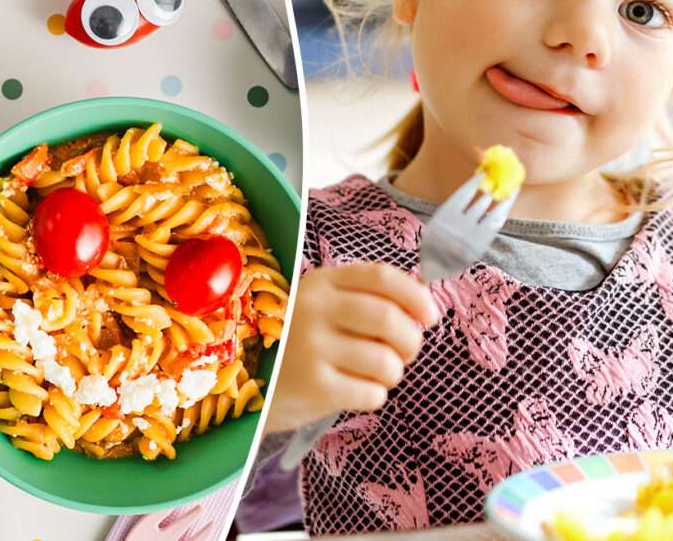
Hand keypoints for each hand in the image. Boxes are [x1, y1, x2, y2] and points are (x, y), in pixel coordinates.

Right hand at [264, 262, 438, 432]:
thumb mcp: (322, 304)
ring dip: (393, 373)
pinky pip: (371, 394)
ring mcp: (312, 348)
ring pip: (385, 361)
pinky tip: (355, 391)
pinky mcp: (312, 386)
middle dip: (411, 341)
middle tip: (406, 353)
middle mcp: (315, 309)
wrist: (242, 381)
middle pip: (389, 319)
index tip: (430, 315)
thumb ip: (366, 295)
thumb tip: (424, 286)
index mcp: (321, 282)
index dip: (416, 295)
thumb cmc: (293, 341)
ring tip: (377, 375)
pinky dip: (374, 396)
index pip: (381, 276)